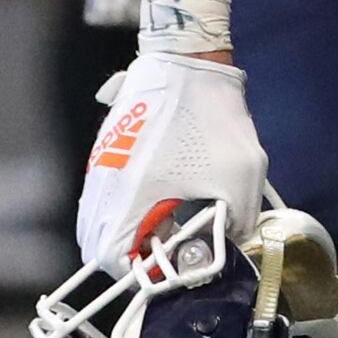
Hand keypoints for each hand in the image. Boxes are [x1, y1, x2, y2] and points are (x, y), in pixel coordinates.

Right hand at [76, 50, 269, 264]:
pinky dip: (123, 208)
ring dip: (125, 233)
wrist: (186, 62)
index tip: (169, 268)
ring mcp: (100, 166)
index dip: (142, 274)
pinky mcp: (105, 152)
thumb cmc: (213, 118)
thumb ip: (238, 222)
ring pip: (96, 219)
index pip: (114, 259)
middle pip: (95, 244)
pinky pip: (102, 196)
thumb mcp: (241, 177)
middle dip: (129, 258)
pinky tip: (160, 199)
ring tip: (166, 226)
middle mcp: (105, 185)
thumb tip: (228, 245)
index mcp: (132, 197)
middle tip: (165, 254)